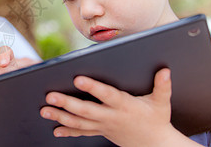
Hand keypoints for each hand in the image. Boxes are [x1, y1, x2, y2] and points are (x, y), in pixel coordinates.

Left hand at [40, 68, 190, 145]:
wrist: (154, 145)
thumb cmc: (157, 120)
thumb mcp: (162, 103)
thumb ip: (162, 86)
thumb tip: (165, 70)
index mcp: (124, 106)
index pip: (106, 95)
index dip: (92, 87)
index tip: (77, 79)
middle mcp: (111, 116)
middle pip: (86, 110)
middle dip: (67, 103)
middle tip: (50, 96)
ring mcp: (104, 126)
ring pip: (79, 123)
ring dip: (60, 116)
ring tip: (44, 110)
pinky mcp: (100, 131)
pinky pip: (82, 132)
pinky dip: (68, 131)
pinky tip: (55, 129)